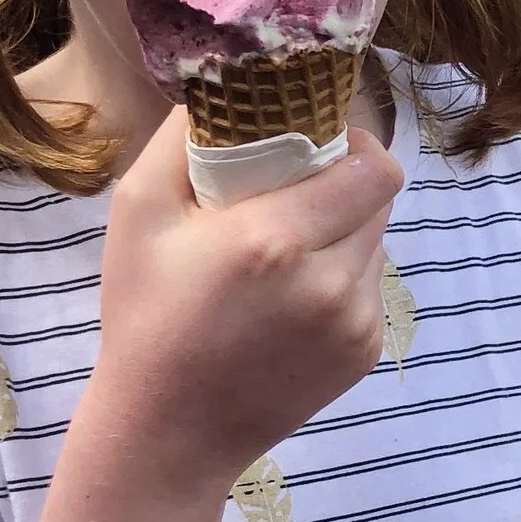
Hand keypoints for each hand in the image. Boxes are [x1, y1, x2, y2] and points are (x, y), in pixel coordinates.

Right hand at [87, 108, 402, 494]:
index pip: (374, 167)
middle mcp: (331, 282)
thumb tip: (231, 88)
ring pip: (378, 244)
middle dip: (347, 183)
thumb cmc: (145, 316)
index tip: (317, 141)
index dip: (355, 142)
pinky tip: (291, 298)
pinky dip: (343, 279)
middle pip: (381, 200)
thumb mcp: (139, 212)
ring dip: (345, 232)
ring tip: (288, 250)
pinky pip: (371, 289)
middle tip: (298, 191)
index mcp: (276, 241)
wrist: (168, 433)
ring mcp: (356, 323)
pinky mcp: (365, 354)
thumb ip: (184, 138)